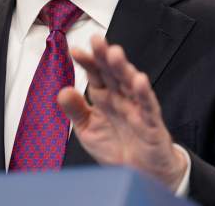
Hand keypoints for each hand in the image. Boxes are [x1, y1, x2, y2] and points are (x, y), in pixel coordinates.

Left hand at [58, 35, 188, 191]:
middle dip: (105, 56)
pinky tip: (139, 80)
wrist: (142, 174)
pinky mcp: (152, 123)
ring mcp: (137, 108)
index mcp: (105, 97)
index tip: (75, 50)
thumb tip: (63, 91)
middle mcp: (121, 98)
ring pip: (130, 83)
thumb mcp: (89, 131)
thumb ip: (76, 111)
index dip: (87, 62)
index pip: (96, 74)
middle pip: (113, 73)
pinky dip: (144, 93)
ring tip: (115, 54)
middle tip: (97, 40)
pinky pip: (148, 106)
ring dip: (123, 68)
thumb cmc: (117, 148)